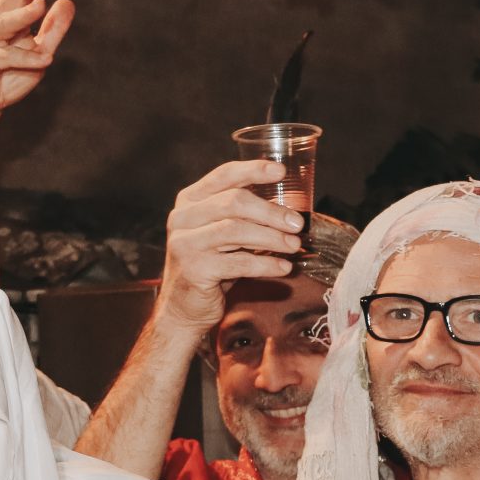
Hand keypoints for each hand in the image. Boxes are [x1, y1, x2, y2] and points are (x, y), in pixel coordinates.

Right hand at [0, 0, 74, 129]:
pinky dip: (26, 59)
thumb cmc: (6, 77)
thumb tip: (68, 0)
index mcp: (7, 16)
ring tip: (40, 4)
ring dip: (22, 14)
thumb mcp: (37, 52)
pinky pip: (6, 58)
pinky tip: (46, 59)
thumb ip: (53, 30)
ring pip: (4, 23)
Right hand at [155, 160, 305, 335]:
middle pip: (233, 202)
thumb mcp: (222, 235)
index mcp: (189, 200)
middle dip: (270, 212)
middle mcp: (182, 218)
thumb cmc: (211, 266)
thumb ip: (243, 217)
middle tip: (297, 223)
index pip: (223, 175)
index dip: (253, 170)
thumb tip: (289, 209)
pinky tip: (284, 267)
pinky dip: (265, 265)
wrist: (183, 308)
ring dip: (272, 238)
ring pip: (236, 230)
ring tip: (294, 245)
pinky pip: (238, 263)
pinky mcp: (194, 269)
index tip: (281, 172)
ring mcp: (185, 243)